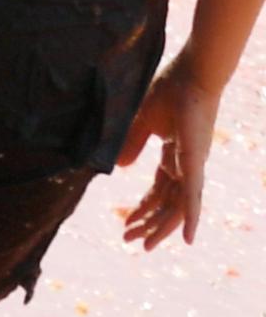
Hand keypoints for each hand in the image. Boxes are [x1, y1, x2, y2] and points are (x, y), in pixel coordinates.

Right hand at [120, 52, 220, 246]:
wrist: (194, 70)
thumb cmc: (173, 87)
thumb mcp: (143, 121)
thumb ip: (133, 144)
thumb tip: (121, 166)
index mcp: (175, 154)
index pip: (159, 190)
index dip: (143, 209)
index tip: (126, 224)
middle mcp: (186, 163)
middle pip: (167, 204)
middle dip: (148, 224)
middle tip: (128, 239)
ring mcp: (193, 164)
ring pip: (178, 207)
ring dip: (160, 228)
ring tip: (144, 246)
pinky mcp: (195, 163)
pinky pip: (192, 196)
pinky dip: (190, 217)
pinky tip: (187, 238)